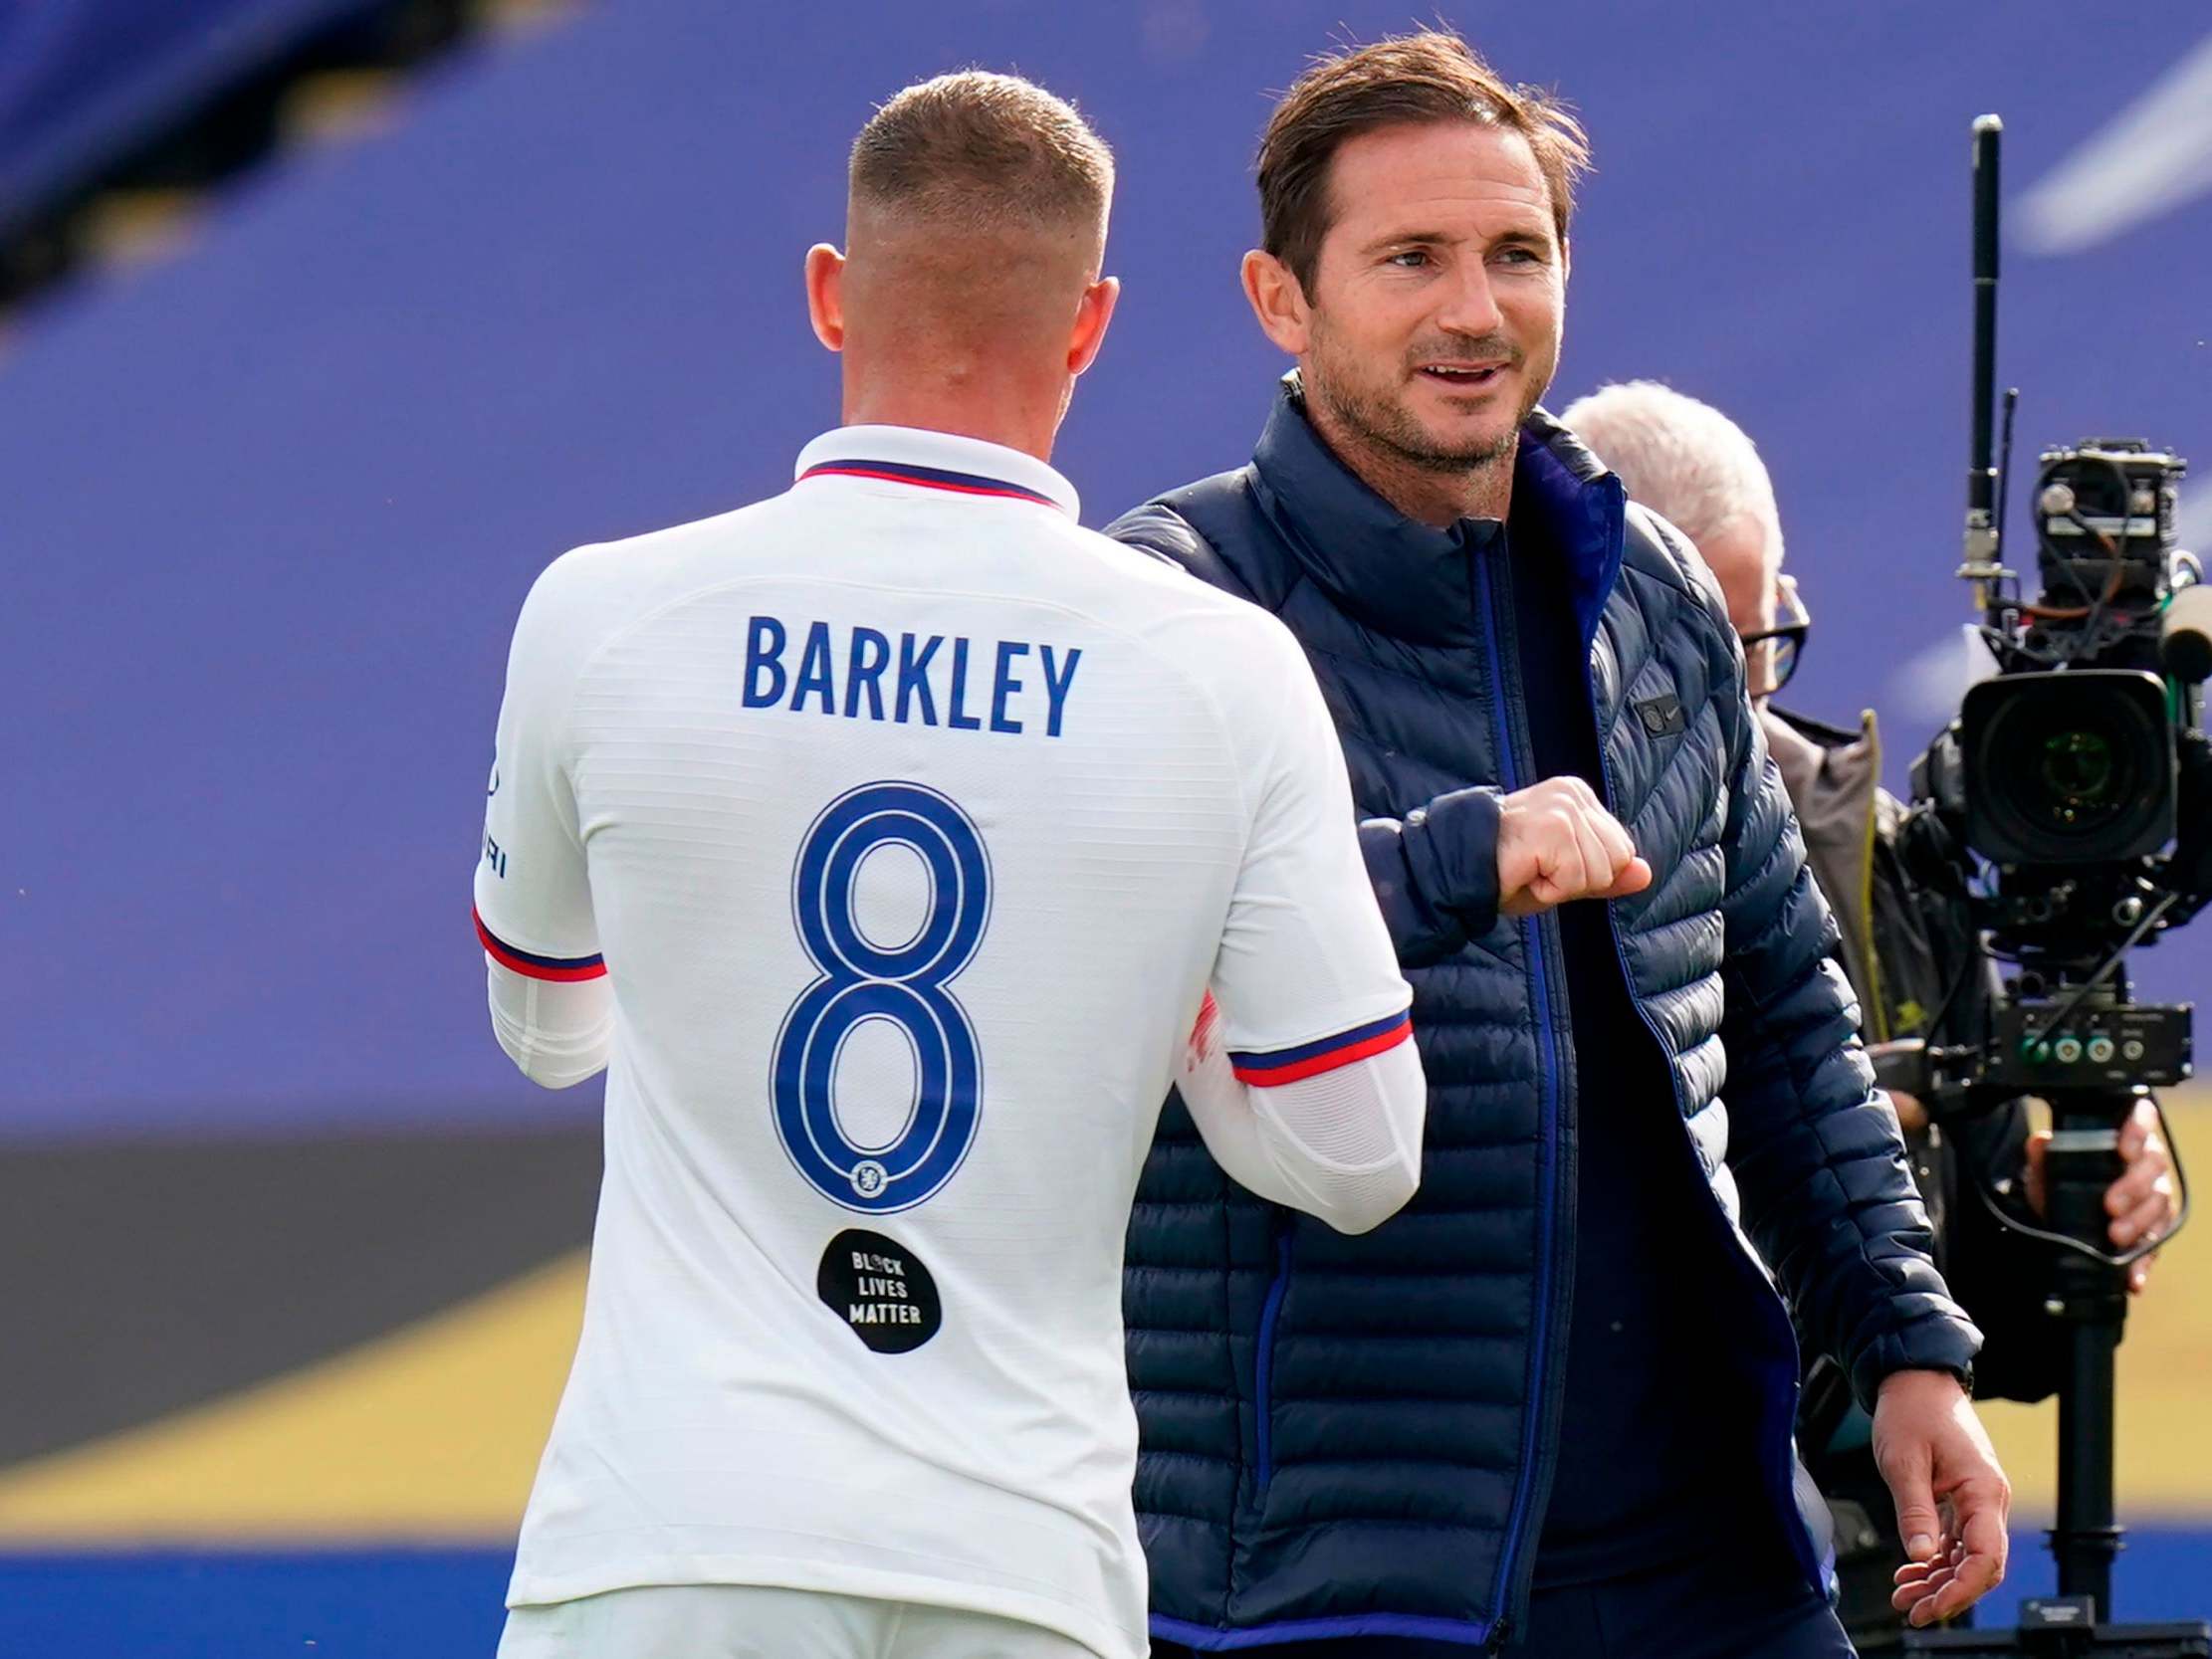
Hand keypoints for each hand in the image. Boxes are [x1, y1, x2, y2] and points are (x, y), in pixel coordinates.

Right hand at [1496, 778, 1651, 917]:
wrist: (1457, 871)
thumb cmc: (1505, 872)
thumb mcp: (1566, 874)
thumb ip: (1607, 874)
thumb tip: (1645, 873)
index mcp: (1579, 795)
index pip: (1621, 850)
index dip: (1585, 872)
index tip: (1545, 863)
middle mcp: (1572, 793)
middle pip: (1617, 860)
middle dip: (1579, 879)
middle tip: (1537, 868)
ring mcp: (1562, 808)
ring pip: (1599, 873)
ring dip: (1561, 885)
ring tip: (1528, 870)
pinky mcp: (1552, 828)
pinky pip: (1575, 880)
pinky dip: (1548, 890)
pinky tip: (1523, 873)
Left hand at [1875, 1370, 2009, 1627]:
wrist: (1915, 1379)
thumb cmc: (1912, 1410)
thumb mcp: (1903, 1460)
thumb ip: (1914, 1510)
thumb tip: (1920, 1555)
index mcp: (1984, 1491)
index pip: (1986, 1558)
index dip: (1961, 1590)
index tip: (1932, 1607)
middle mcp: (1989, 1500)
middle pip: (1979, 1565)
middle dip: (1948, 1593)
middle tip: (1911, 1610)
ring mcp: (1977, 1500)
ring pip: (1966, 1556)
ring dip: (1938, 1580)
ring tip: (1903, 1595)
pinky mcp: (1962, 1498)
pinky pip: (1955, 1540)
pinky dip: (1935, 1559)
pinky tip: (1910, 1570)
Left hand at [2022, 1099, 2173, 1292]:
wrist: (2056, 1216)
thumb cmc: (2060, 1182)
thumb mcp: (2044, 1169)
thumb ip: (2041, 1155)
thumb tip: (2040, 1142)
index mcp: (2123, 1138)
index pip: (2141, 1119)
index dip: (2138, 1130)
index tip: (2122, 1150)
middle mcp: (2144, 1163)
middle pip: (2153, 1166)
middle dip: (2133, 1186)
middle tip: (2110, 1205)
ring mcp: (2154, 1195)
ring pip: (2159, 1203)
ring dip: (2139, 1221)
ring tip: (2115, 1237)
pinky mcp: (2155, 1228)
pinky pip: (2157, 1242)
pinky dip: (2144, 1259)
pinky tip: (2132, 1274)